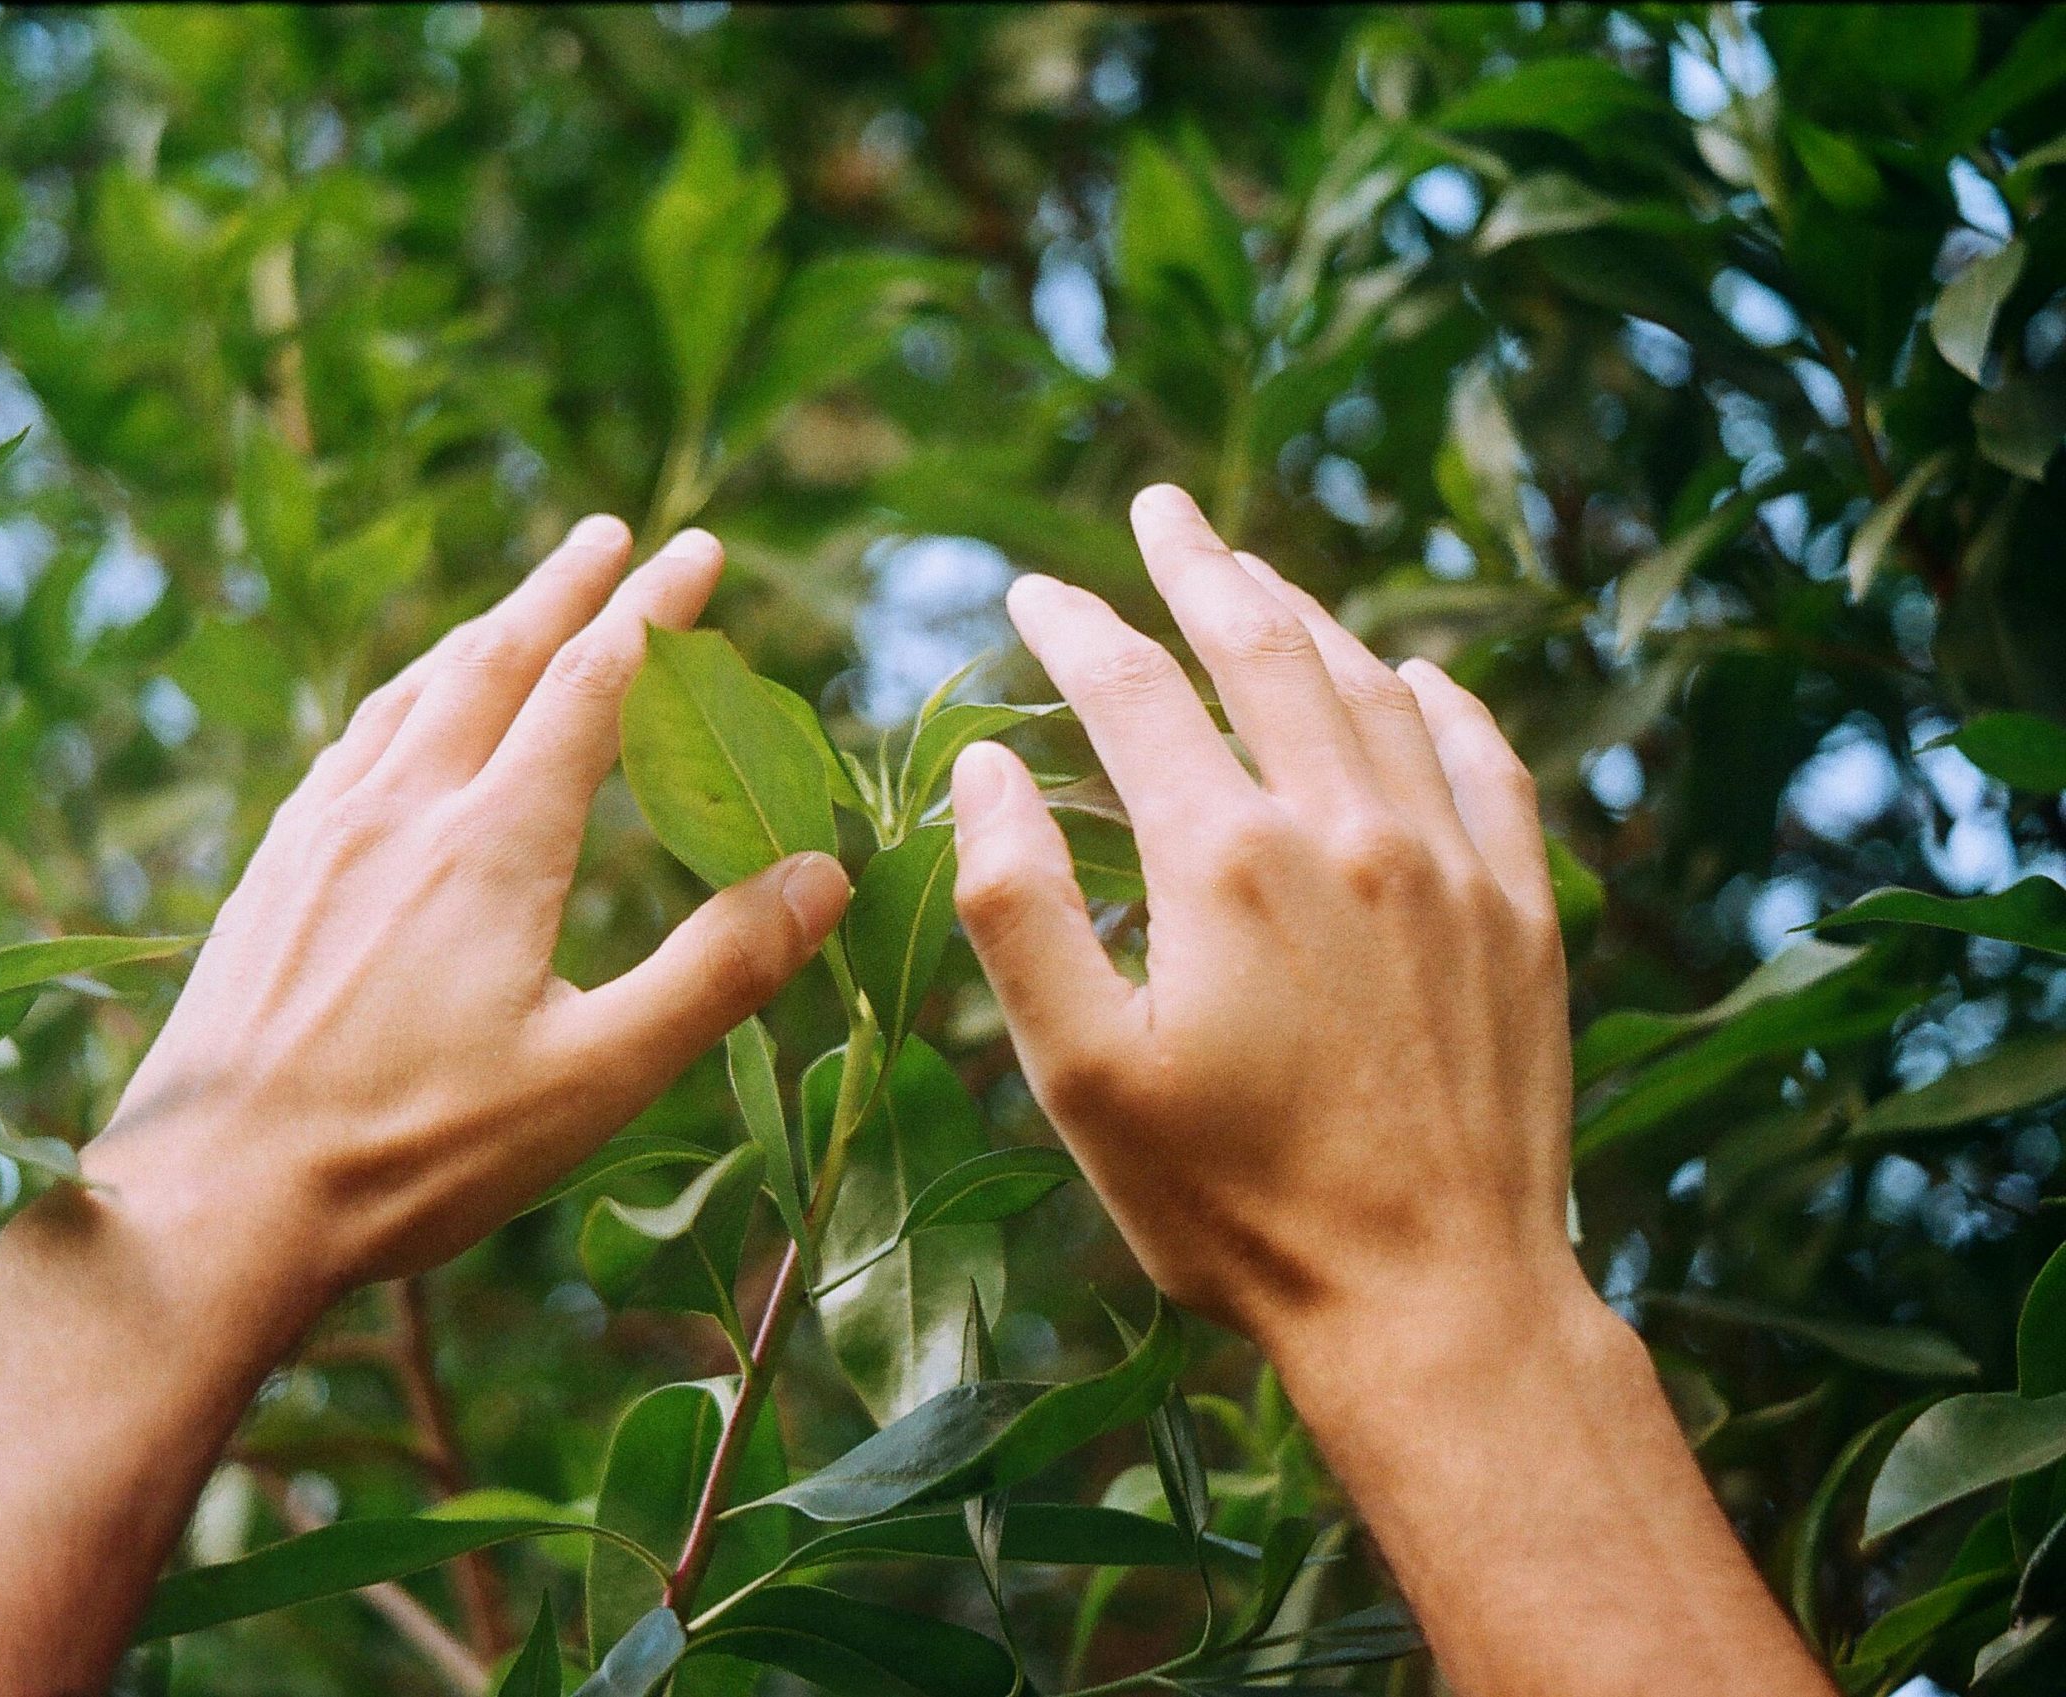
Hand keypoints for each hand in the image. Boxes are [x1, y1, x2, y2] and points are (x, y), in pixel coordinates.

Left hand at [92, 516, 849, 1324]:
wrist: (214, 1201)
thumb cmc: (414, 1152)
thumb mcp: (595, 1078)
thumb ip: (715, 970)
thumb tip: (824, 878)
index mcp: (492, 845)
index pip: (592, 686)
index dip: (654, 612)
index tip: (698, 551)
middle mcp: (400, 810)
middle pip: (493, 659)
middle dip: (562, 590)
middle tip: (610, 535)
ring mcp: (319, 837)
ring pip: (409, 694)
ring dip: (474, 635)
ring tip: (513, 610)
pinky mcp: (266, 877)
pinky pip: (345, 749)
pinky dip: (397, 703)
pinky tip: (392, 728)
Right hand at [947, 484, 1578, 1359]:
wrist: (1435, 1299)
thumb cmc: (1234, 1206)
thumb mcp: (1080, 1075)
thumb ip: (1017, 904)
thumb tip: (988, 765)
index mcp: (1224, 860)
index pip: (1130, 692)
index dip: (1073, 625)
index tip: (1029, 590)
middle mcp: (1346, 829)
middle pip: (1264, 647)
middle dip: (1201, 565)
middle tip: (1162, 507)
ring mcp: (1450, 863)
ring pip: (1373, 688)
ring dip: (1309, 615)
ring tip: (1260, 576)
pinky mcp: (1521, 914)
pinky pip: (1486, 760)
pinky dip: (1441, 699)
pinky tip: (1416, 678)